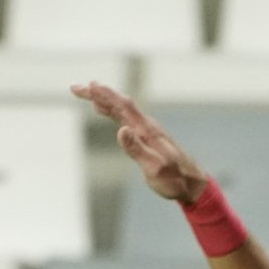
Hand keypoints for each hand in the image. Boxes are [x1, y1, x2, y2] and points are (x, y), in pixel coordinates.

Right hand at [73, 82, 208, 204]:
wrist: (192, 183)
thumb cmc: (174, 180)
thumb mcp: (154, 169)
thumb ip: (137, 149)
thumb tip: (120, 130)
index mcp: (146, 131)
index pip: (123, 106)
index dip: (106, 95)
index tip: (89, 85)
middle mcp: (146, 126)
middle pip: (119, 103)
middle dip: (98, 93)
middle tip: (75, 87)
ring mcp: (146, 130)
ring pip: (121, 109)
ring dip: (103, 99)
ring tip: (85, 93)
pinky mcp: (146, 137)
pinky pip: (126, 117)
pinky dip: (112, 110)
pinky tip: (104, 110)